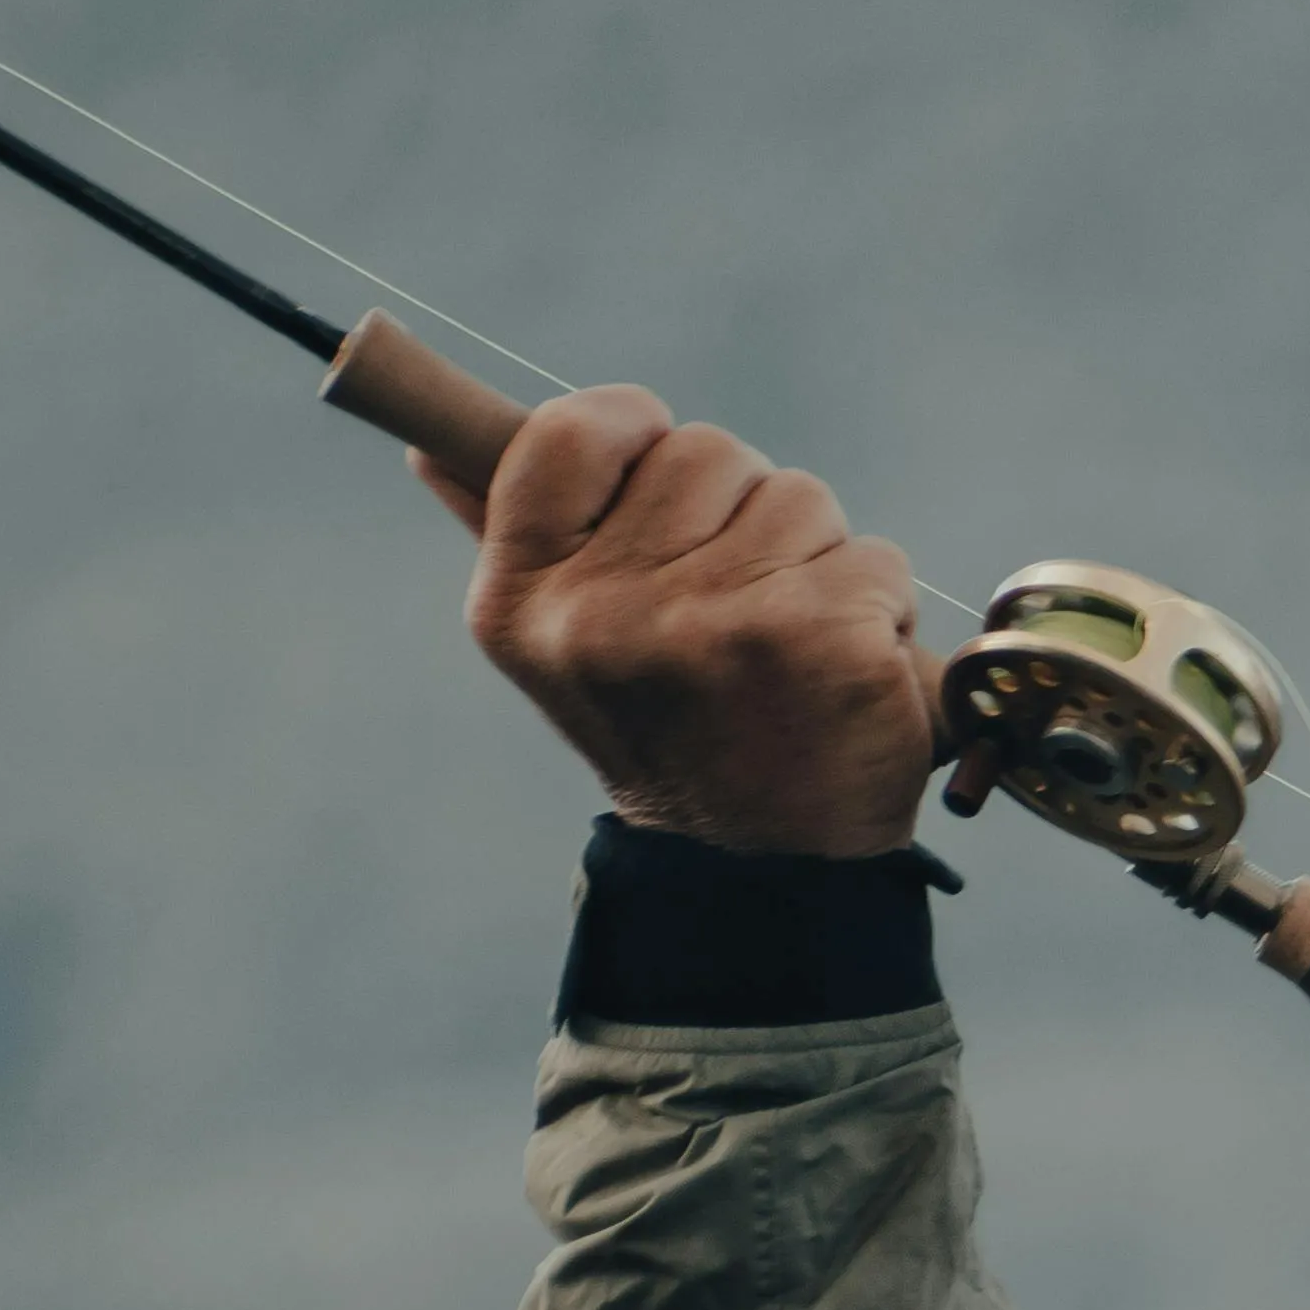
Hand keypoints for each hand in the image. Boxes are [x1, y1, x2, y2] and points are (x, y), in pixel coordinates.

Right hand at [423, 388, 936, 856]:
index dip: (632, 431)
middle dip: (741, 516)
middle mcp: (607, 614)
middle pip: (710, 452)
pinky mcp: (822, 641)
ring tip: (790, 655)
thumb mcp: (564, 652)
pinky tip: (846, 680)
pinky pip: (875, 559)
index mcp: (525, 603)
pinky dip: (880, 612)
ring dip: (816, 564)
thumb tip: (428, 446)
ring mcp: (716, 626)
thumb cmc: (674, 742)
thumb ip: (506, 538)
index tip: (661, 477)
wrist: (761, 879)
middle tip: (734, 620)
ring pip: (800, 498)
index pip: (569, 431)